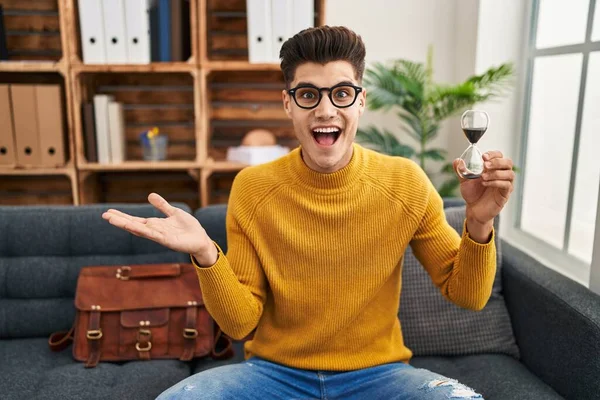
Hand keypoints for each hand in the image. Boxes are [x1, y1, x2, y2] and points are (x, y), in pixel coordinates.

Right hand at [101, 193, 217, 265]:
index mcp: (155, 224)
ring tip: (112, 220)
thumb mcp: (174, 212)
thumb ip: (162, 205)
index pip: (135, 220)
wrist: (201, 240)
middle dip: (119, 220)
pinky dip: (142, 230)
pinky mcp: (167, 240)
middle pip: (133, 224)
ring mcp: (159, 236)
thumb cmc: (189, 228)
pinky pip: (152, 234)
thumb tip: (150, 195)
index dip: (123, 216)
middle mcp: (154, 230)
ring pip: (139, 229)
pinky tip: (132, 226)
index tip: (109, 212)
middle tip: (104, 215)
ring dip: (126, 225)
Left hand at [453, 151, 514, 240]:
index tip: (483, 157)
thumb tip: (457, 160)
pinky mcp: (505, 194)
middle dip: (497, 162)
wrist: (473, 209)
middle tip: (485, 165)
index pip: (499, 156)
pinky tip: (485, 184)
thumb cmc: (472, 193)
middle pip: (508, 163)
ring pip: (509, 174)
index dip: (493, 154)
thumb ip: (461, 170)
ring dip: (496, 173)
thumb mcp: (464, 180)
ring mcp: (505, 184)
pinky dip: (496, 183)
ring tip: (483, 177)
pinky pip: (506, 185)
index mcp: (493, 168)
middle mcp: (501, 174)